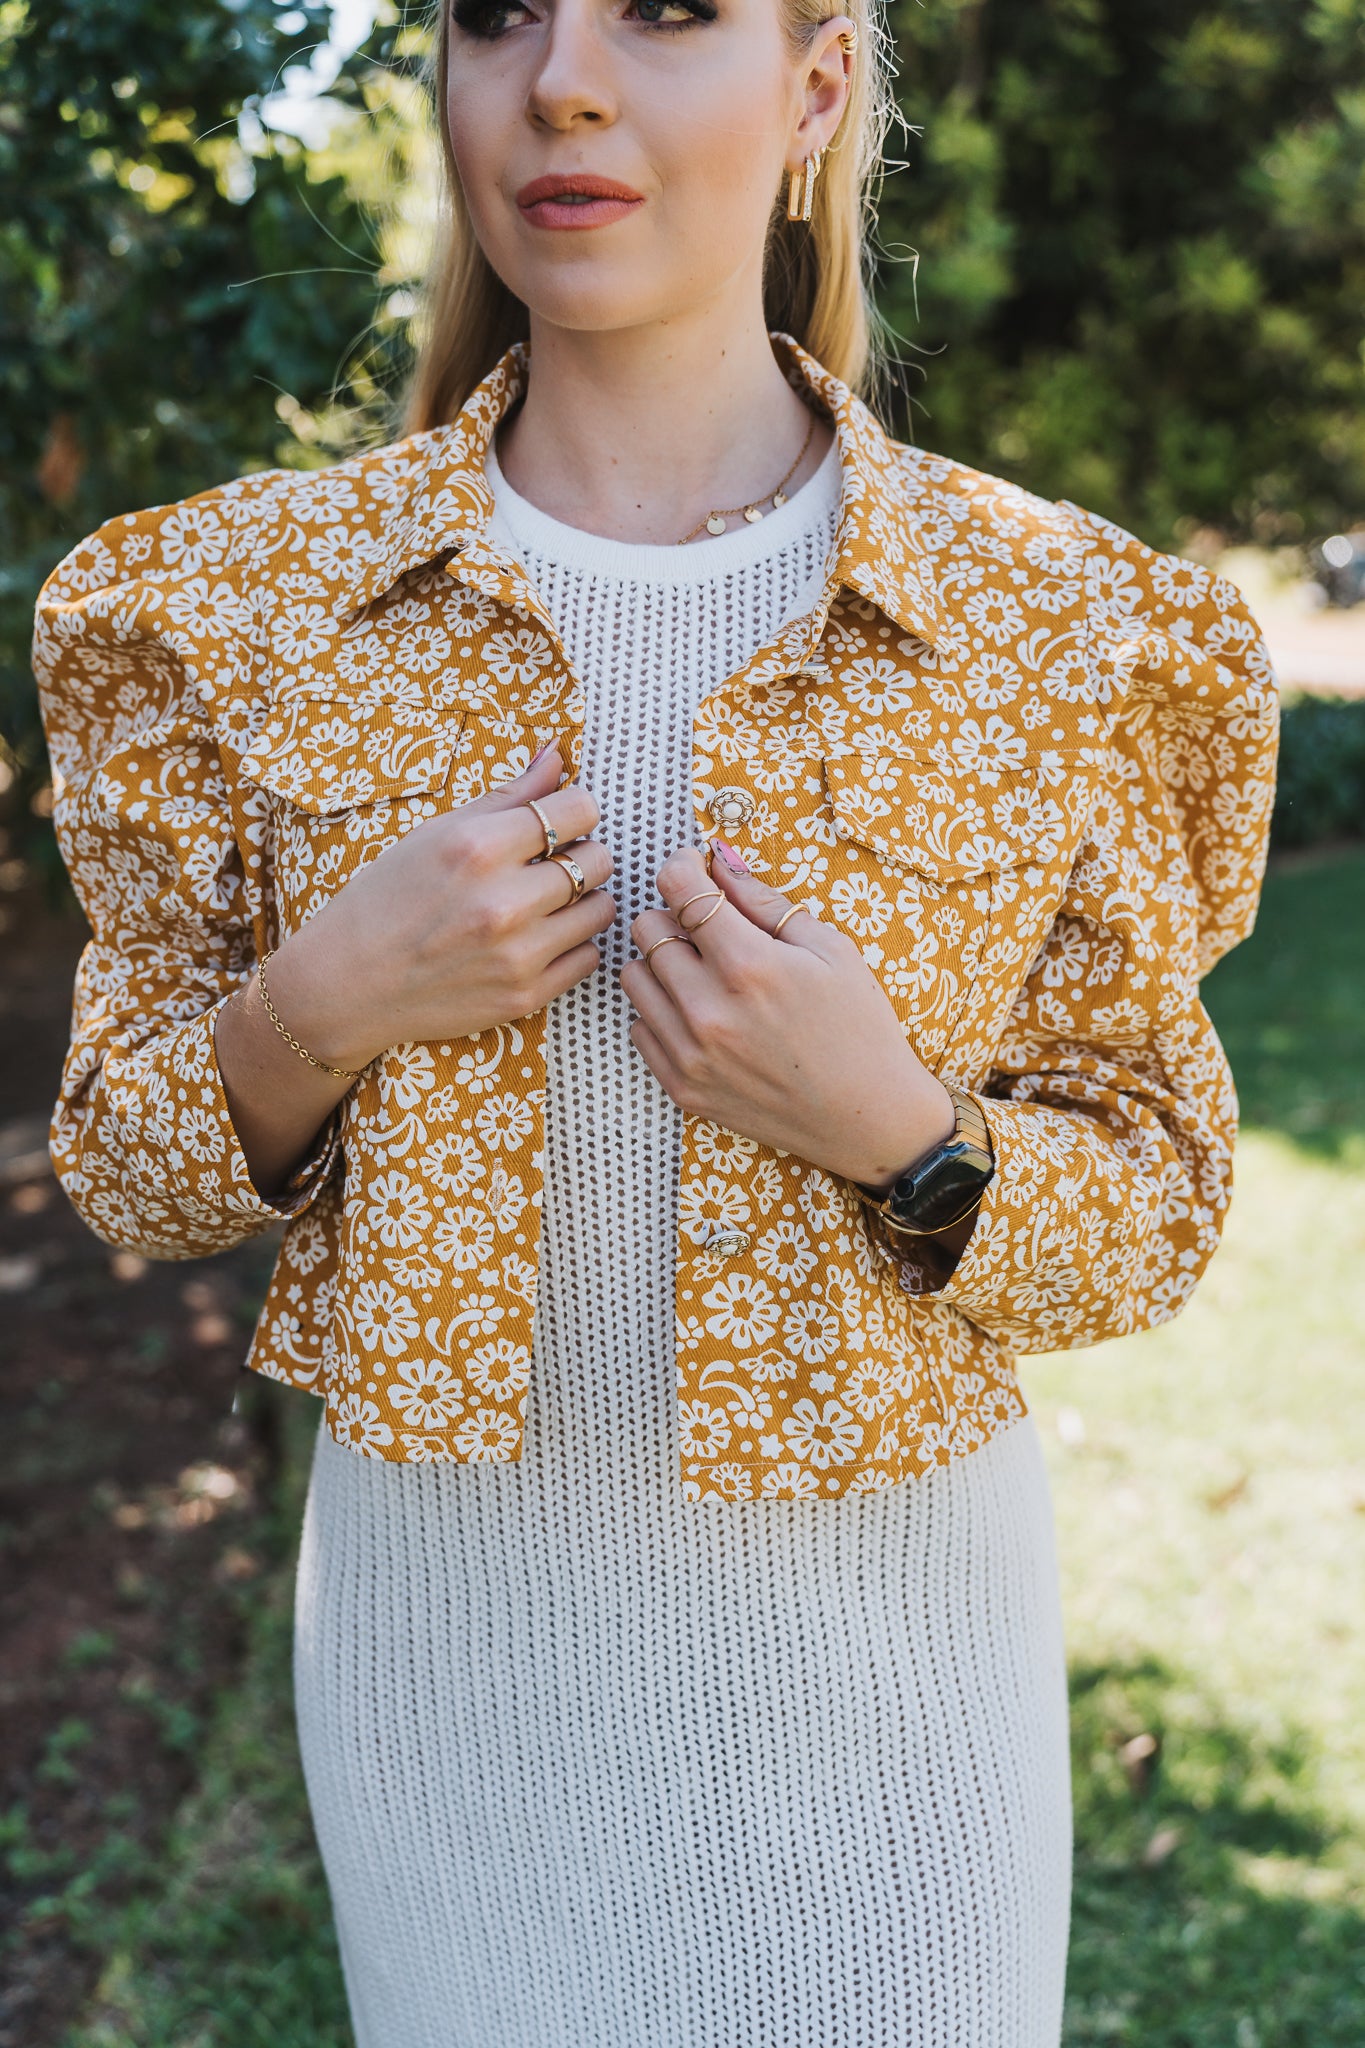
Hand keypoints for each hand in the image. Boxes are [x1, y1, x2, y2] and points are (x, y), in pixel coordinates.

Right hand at [270, 744, 614, 1069]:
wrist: (349, 984)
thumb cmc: (387, 899)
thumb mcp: (436, 834)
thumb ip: (507, 796)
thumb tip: (557, 754)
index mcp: (478, 848)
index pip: (579, 810)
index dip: (575, 811)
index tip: (559, 822)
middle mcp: (503, 901)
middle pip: (598, 860)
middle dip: (582, 855)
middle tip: (551, 864)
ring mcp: (517, 954)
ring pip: (601, 910)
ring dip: (583, 901)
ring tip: (548, 902)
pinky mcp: (524, 996)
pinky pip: (588, 957)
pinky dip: (572, 945)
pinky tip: (539, 939)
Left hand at [619, 839, 954, 1189]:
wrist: (868, 1118)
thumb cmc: (859, 1026)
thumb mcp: (829, 949)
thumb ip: (764, 901)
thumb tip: (717, 860)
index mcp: (749, 965)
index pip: (677, 888)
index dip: (682, 867)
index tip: (693, 869)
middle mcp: (709, 1009)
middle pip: (647, 928)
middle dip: (674, 915)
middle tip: (708, 928)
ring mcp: (691, 1053)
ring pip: (634, 977)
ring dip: (662, 963)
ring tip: (704, 973)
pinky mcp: (683, 1088)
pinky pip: (639, 1027)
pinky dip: (662, 1011)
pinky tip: (701, 1013)